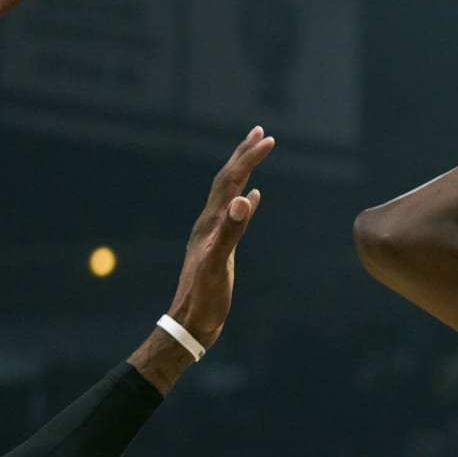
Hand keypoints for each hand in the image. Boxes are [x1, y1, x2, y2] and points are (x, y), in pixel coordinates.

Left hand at [165, 127, 275, 353]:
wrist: (190, 324)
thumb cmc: (204, 299)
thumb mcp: (218, 265)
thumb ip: (231, 232)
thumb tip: (244, 198)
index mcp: (209, 223)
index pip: (230, 181)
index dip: (247, 158)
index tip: (267, 139)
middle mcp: (209, 222)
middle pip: (226, 180)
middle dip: (243, 155)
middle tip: (260, 133)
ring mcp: (213, 234)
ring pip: (229, 193)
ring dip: (242, 172)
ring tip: (254, 155)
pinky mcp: (219, 246)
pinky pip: (233, 213)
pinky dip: (244, 200)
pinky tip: (252, 198)